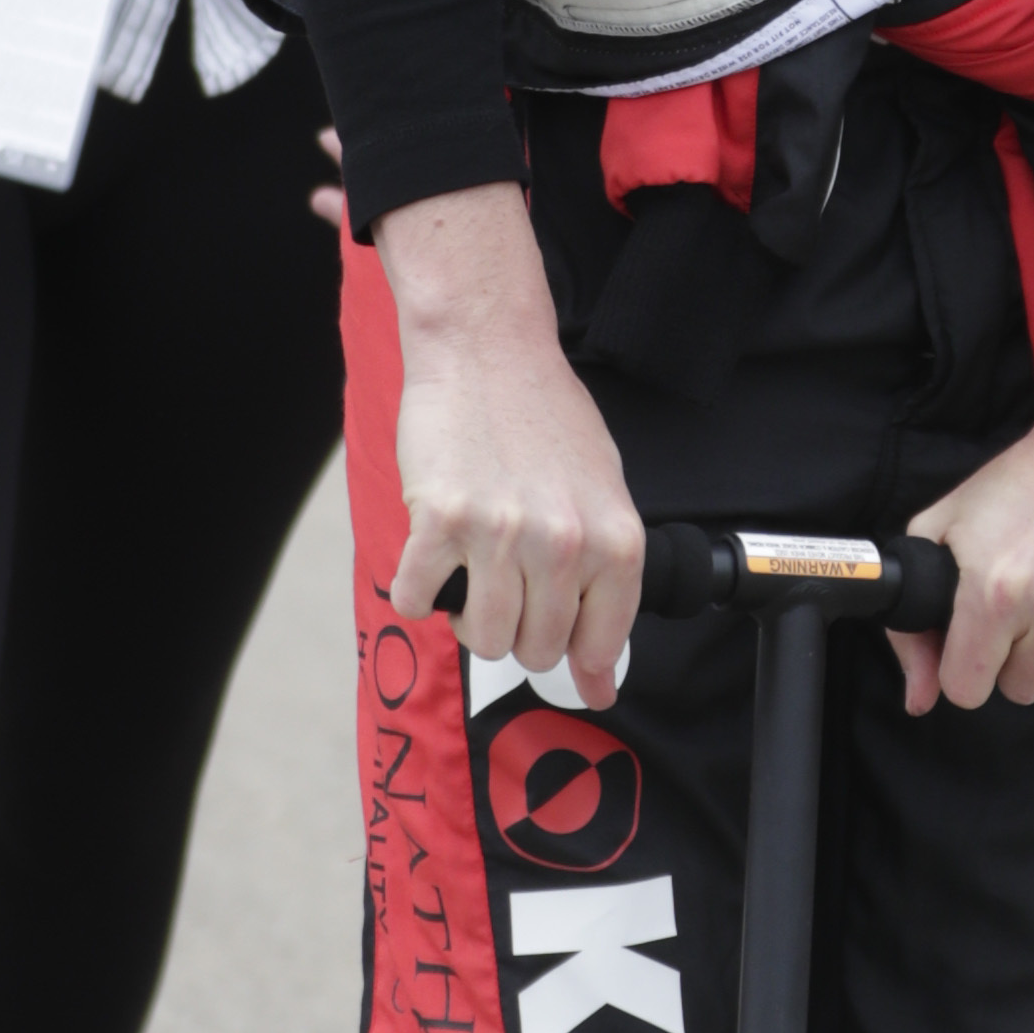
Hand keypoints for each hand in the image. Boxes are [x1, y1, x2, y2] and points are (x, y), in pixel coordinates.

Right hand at [378, 180, 642, 702]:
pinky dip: (419, 590)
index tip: (581, 682)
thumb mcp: (603, 493)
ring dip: (470, 616)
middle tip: (510, 587)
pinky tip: (431, 556)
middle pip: (537, 650)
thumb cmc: (546, 418)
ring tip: (472, 571)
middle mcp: (564, 544)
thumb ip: (606, 580)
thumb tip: (602, 678)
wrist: (487, 350)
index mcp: (614, 540)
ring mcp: (501, 535)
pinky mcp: (440, 522)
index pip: (604, 642)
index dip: (585, 668)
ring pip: (482, 638)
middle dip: (520, 632)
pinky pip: (419, 600)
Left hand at [896, 324, 1033, 716]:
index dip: (965, 663)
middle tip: (1028, 602)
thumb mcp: (945, 528)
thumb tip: (918, 700)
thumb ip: (915, 624)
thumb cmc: (1031, 479)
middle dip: (1015, 656)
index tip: (978, 637)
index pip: (965, 689)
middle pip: (1019, 690)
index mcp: (996, 592)